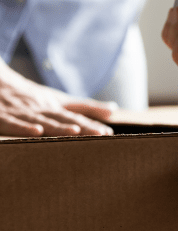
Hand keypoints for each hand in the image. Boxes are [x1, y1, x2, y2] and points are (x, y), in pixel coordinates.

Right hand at [0, 62, 114, 136]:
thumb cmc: (33, 96)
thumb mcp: (59, 99)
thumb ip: (86, 106)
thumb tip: (114, 109)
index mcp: (54, 106)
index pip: (76, 117)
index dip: (92, 125)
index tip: (108, 134)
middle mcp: (41, 108)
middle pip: (63, 118)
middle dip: (82, 126)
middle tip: (99, 134)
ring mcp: (22, 112)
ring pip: (42, 120)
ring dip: (58, 126)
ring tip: (74, 131)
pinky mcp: (3, 117)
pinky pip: (13, 123)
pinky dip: (24, 127)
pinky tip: (37, 131)